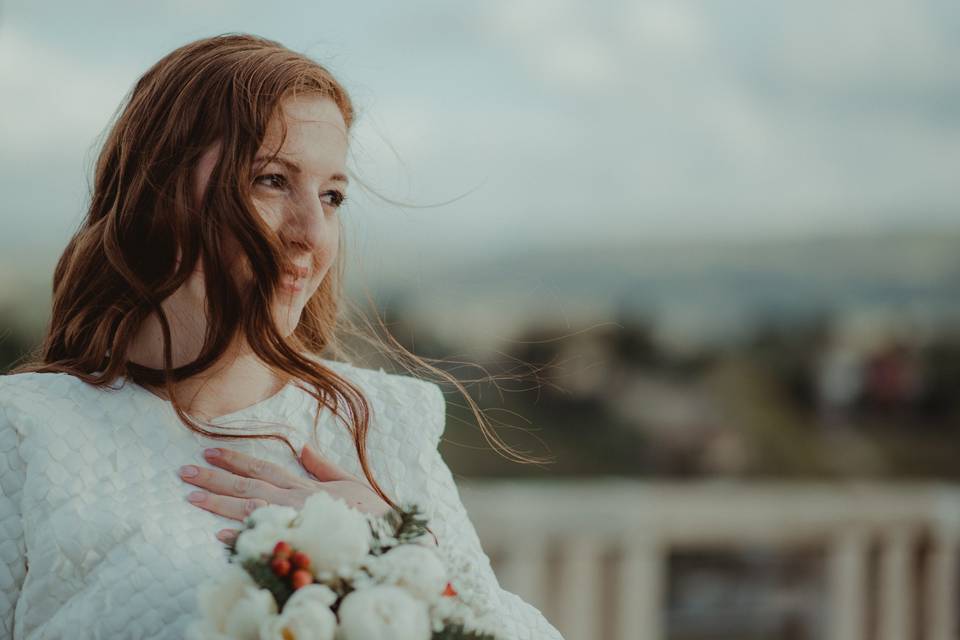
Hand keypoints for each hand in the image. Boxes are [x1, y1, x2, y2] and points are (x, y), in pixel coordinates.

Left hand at [178, 443, 392, 543]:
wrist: (390, 537)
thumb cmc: (371, 513)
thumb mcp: (349, 481)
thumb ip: (322, 466)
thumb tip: (301, 446)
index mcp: (304, 486)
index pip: (263, 468)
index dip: (235, 460)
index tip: (209, 452)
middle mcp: (295, 501)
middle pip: (248, 487)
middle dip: (215, 479)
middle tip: (184, 473)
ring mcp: (296, 522)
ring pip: (250, 510)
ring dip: (219, 503)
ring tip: (191, 497)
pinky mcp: (301, 542)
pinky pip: (267, 540)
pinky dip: (243, 537)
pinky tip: (220, 535)